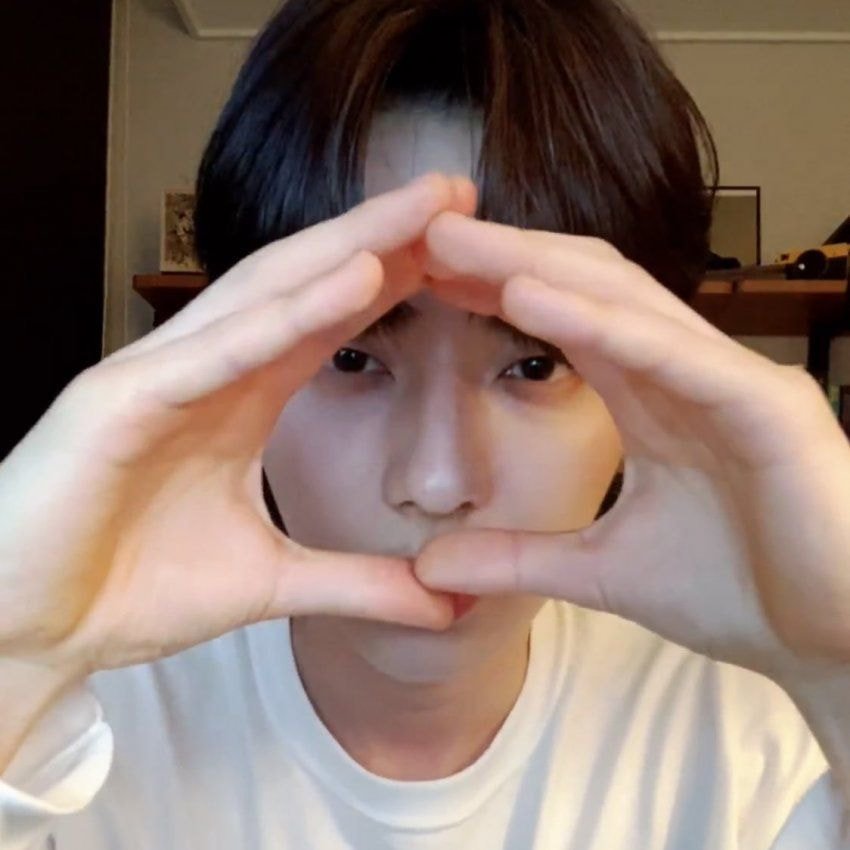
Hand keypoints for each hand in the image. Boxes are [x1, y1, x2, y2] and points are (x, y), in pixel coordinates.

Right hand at [0, 174, 475, 681]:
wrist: (31, 632)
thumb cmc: (129, 588)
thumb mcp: (271, 582)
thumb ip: (360, 584)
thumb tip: (446, 607)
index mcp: (243, 399)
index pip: (331, 321)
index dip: (396, 279)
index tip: (466, 251)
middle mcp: (207, 370)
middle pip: (308, 284)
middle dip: (384, 234)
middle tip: (459, 192)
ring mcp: (160, 377)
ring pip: (266, 296)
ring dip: (348, 247)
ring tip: (423, 210)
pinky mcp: (118, 403)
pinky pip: (214, 354)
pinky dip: (282, 317)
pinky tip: (349, 281)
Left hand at [415, 211, 849, 679]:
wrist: (837, 645)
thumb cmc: (741, 591)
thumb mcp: (600, 573)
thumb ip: (518, 559)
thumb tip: (428, 564)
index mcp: (649, 398)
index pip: (563, 320)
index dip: (494, 290)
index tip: (423, 276)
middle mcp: (685, 372)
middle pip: (582, 289)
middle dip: (502, 257)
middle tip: (422, 234)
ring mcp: (728, 381)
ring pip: (623, 302)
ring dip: (534, 266)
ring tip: (456, 244)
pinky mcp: (766, 407)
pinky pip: (672, 354)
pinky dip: (600, 323)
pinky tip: (529, 297)